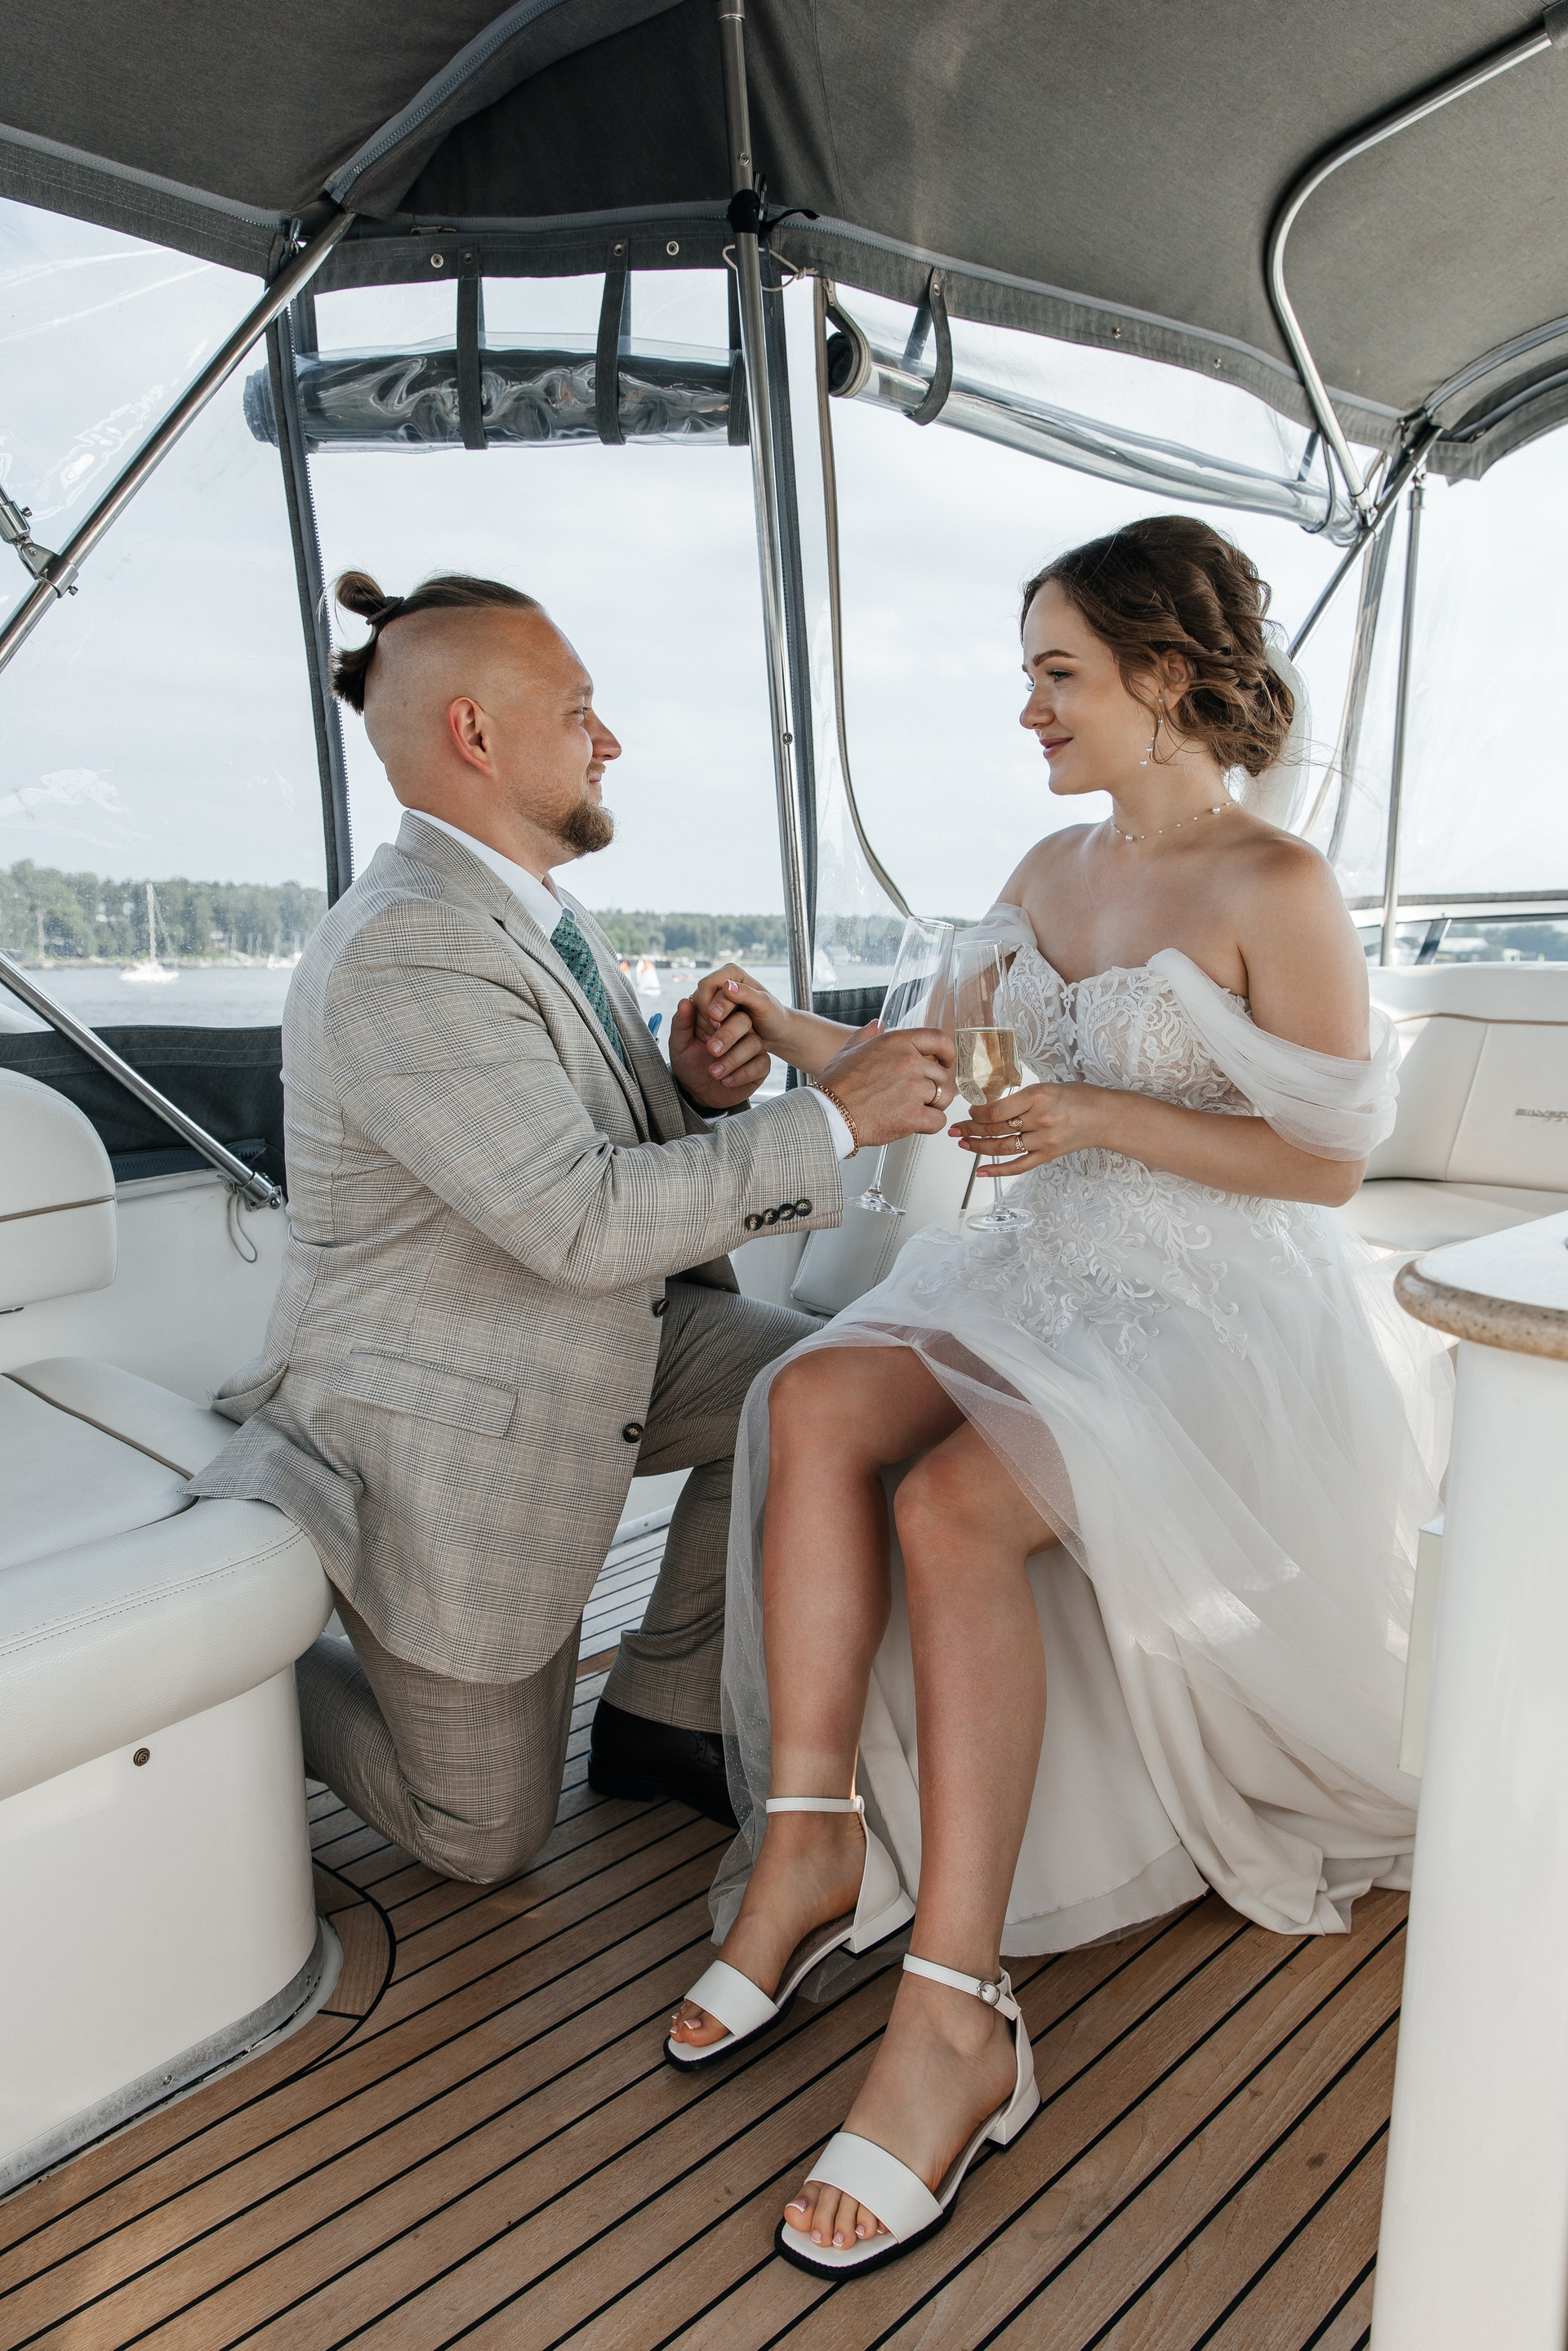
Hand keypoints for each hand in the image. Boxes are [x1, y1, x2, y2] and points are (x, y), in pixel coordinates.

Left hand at [668, 983, 770, 1107]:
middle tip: (711, 1050)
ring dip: (732, 1059)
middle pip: (744, 1021)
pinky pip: (760, 1064)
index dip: (718, 1012)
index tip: (707, 1025)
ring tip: (714, 1073)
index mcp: (720, 1018)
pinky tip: (726, 1081)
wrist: (698, 1092)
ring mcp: (752, 1046)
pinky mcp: (760, 1065)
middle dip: (727, 1035)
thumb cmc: (689, 1063)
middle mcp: (739, 1028)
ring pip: (753, 1043)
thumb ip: (682, 1023)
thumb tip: (685, 1001)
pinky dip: (742, 1074)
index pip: (726, 1004)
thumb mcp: (680, 1044)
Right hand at [692, 963, 796, 1050]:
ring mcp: (713, 997)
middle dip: (707, 1016)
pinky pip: (698, 1019)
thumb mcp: (765, 1005)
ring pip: (696, 1009)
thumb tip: (727, 986)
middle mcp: (720, 981)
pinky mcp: (710, 1011)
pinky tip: (715, 1038)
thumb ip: (747, 994)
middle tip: (718, 1031)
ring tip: (719, 1036)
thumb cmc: (773, 1016)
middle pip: (699, 996)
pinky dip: (704, 1030)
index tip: (719, 1021)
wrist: (773, 1031)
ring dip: (705, 1025)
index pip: (707, 984)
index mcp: (731, 973)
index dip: (710, 1004)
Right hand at [820, 1022, 955, 1147]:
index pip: (939, 1039)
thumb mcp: (850, 1049)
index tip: (946, 1061)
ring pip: (943, 1097)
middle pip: (942, 1074)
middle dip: (934, 1086)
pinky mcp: (912, 1116)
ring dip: (933, 1105)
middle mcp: (909, 1063)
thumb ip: (868, 1034)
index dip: (948, 1052)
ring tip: (915, 1109)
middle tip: (918, 1095)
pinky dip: (930, 1124)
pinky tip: (915, 1123)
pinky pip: (938, 1120)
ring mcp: (913, 1090)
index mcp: (897, 1043)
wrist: (830, 1113)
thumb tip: (877, 1024)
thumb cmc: (838, 1085)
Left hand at [951, 1081, 1113, 1173]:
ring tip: (963, 1143)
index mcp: (1037, 1096)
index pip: (997, 1110)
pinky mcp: (1048, 1155)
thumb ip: (1021, 1098)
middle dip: (971, 1129)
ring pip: (1003, 1147)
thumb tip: (991, 1107)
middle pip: (996, 1129)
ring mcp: (1044, 1140)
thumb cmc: (1079, 1097)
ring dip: (979, 1147)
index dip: (977, 1113)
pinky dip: (998, 1170)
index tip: (970, 1111)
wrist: (1106, 1117)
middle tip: (956, 1129)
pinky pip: (1019, 1166)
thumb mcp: (1047, 1087)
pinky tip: (981, 1172)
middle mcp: (1040, 1119)